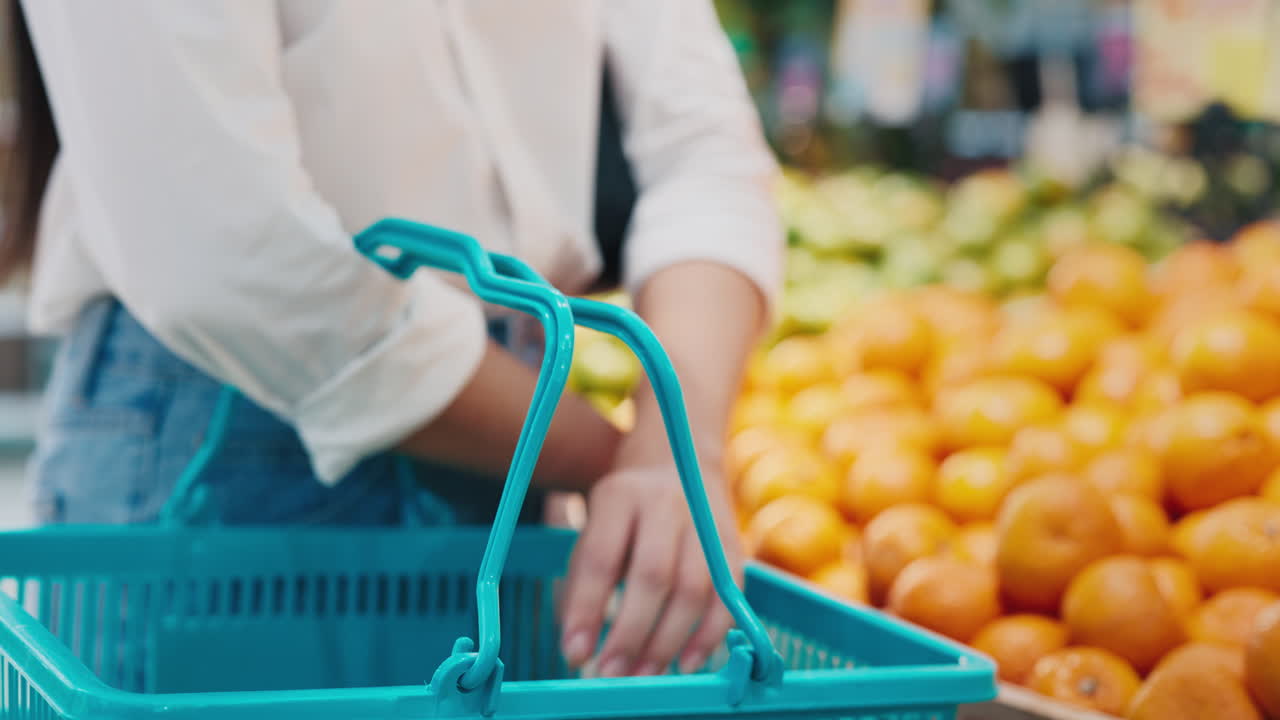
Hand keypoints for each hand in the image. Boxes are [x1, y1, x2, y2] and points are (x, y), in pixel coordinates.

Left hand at [557, 462, 742, 676]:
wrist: (680, 459)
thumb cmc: (626, 508)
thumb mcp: (596, 525)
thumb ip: (585, 580)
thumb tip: (579, 647)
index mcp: (620, 496)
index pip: (602, 557)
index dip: (587, 609)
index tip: (574, 653)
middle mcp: (666, 504)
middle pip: (653, 575)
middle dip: (630, 633)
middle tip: (610, 674)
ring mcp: (705, 523)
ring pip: (693, 588)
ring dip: (667, 641)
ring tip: (643, 676)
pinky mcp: (734, 545)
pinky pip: (727, 596)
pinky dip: (710, 635)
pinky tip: (688, 663)